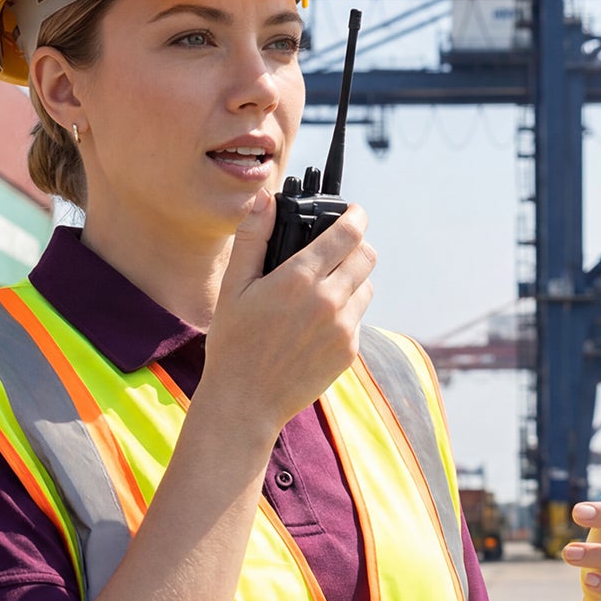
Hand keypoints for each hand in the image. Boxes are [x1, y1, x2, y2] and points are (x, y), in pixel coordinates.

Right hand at [201, 199, 376, 429]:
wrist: (245, 403)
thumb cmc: (233, 343)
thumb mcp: (234, 287)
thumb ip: (253, 238)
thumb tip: (265, 198)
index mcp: (299, 280)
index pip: (348, 233)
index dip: (355, 216)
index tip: (354, 212)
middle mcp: (329, 302)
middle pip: (367, 256)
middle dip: (357, 245)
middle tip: (339, 247)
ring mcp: (343, 329)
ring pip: (366, 287)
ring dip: (353, 279)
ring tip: (325, 287)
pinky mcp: (349, 352)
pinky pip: (358, 318)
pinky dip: (346, 311)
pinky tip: (317, 321)